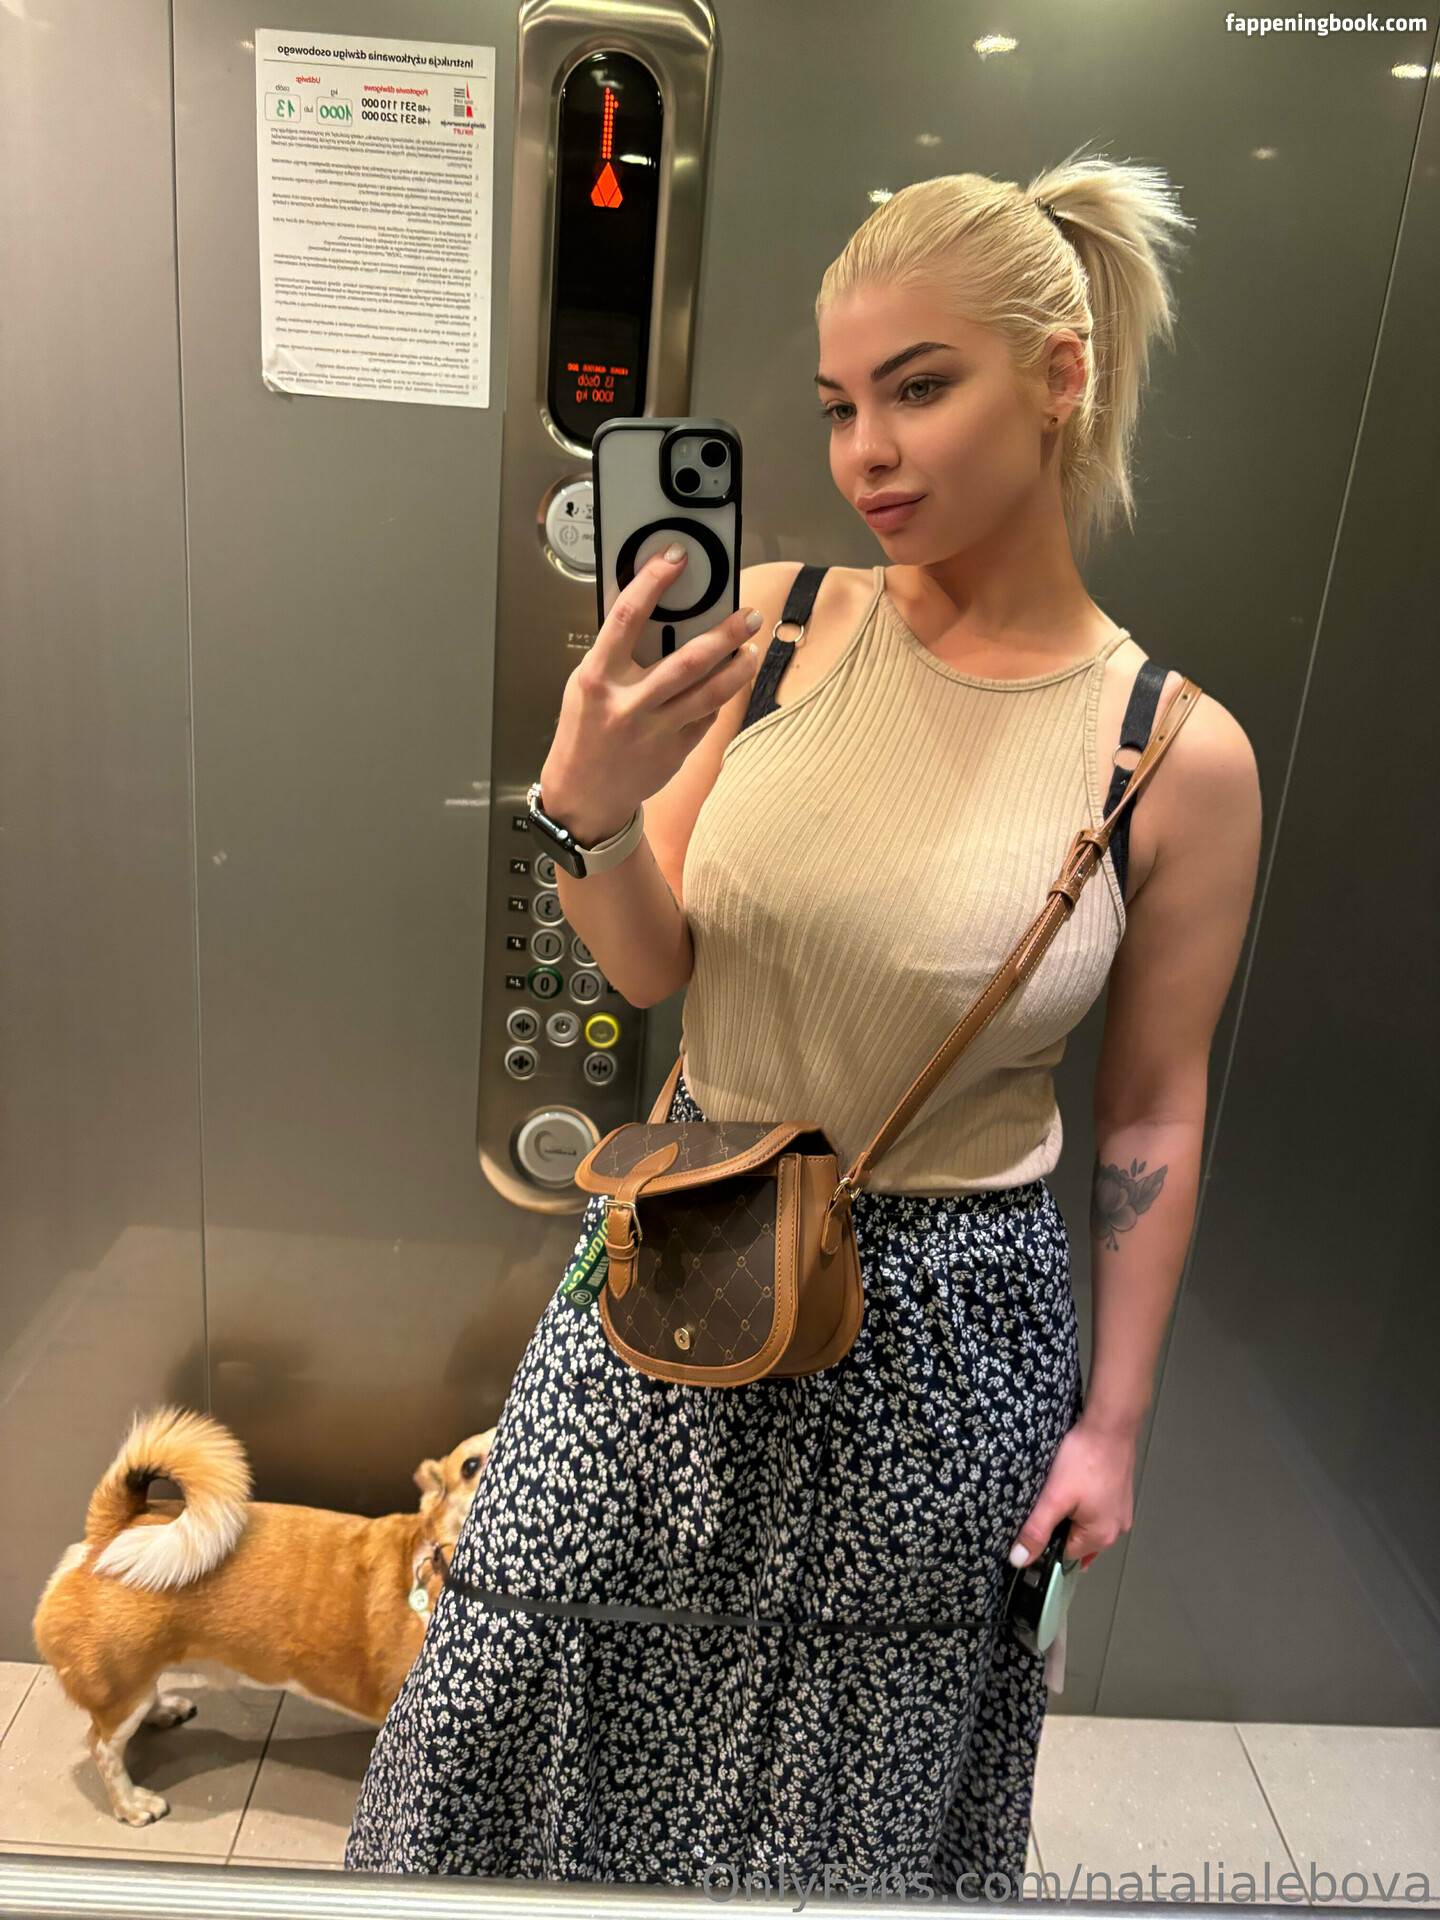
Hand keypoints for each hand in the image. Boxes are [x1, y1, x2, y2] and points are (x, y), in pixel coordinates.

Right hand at [539, 545, 761, 845]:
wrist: (584, 794)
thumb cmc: (584, 733)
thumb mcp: (586, 685)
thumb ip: (617, 654)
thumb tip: (658, 616)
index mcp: (597, 677)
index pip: (627, 617)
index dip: (653, 581)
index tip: (675, 557)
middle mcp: (628, 703)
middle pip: (689, 659)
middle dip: (726, 632)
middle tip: (748, 615)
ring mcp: (655, 730)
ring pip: (711, 691)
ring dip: (739, 666)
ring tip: (751, 648)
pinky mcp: (675, 752)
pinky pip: (708, 716)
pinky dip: (721, 697)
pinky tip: (728, 683)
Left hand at [1007, 1417, 1136, 1573]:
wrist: (1110, 1426)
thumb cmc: (1082, 1461)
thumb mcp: (1054, 1498)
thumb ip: (1036, 1531)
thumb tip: (1019, 1562)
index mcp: (1101, 1537)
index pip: (1064, 1553)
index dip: (1046, 1539)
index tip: (1034, 1519)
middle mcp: (1117, 1531)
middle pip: (1077, 1538)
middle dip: (1060, 1523)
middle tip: (1048, 1499)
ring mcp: (1122, 1512)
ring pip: (1086, 1521)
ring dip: (1072, 1511)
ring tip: (1060, 1489)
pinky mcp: (1122, 1494)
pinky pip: (1097, 1507)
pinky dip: (1084, 1500)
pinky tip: (1075, 1483)